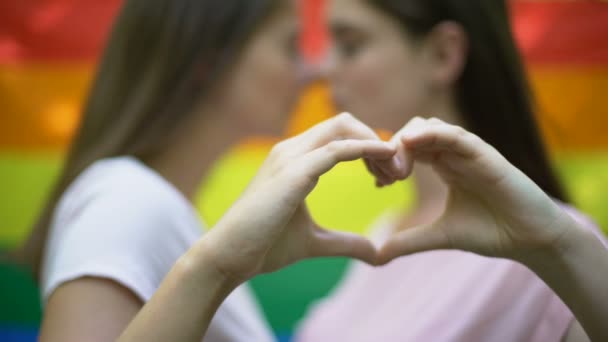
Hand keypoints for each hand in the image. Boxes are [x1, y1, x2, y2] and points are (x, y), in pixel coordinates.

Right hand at [202, 113, 397, 281]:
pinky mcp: (293, 172)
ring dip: (376, 144)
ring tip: (396, 173)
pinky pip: (337, 149)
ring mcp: (290, 157)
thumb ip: (346, 242)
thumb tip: (376, 251)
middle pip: (345, 123)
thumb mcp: (316, 242)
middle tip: (398, 174)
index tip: (388, 178)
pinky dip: (366, 148)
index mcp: (294, 160)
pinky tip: (386, 158)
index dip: (369, 149)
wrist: (230, 257)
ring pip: (343, 128)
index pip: (340, 136)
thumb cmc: (265, 246)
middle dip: (377, 141)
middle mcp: (291, 150)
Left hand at [367, 117, 574, 263]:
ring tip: (396, 169)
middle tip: (385, 178)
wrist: (531, 239)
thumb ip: (409, 241)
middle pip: (412, 133)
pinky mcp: (484, 153)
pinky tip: (412, 142)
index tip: (378, 183)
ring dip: (406, 141)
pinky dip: (432, 133)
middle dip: (392, 151)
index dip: (388, 161)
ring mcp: (468, 151)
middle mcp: (453, 154)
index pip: (407, 149)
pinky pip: (455, 134)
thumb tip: (376, 256)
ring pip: (429, 127)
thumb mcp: (440, 236)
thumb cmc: (491, 232)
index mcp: (442, 166)